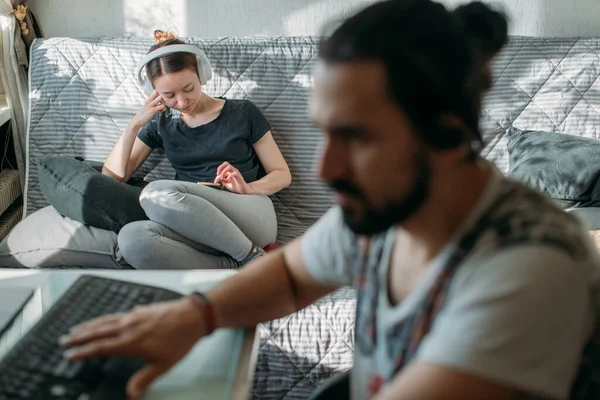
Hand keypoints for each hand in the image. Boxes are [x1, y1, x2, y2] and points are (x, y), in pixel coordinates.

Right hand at [60, 297, 205, 399]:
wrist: (194, 315)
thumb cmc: (181, 339)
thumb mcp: (164, 365)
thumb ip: (145, 378)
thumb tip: (132, 394)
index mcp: (131, 342)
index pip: (100, 348)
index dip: (83, 352)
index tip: (69, 356)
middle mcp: (128, 327)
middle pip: (97, 332)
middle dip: (78, 337)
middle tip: (63, 341)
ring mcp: (133, 317)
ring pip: (104, 321)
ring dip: (88, 326)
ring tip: (75, 329)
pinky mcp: (139, 311)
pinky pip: (115, 315)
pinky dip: (102, 318)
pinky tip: (101, 320)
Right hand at [131, 90, 165, 127]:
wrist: (137, 120)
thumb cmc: (143, 114)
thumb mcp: (147, 106)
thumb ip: (152, 103)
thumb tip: (158, 102)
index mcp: (148, 100)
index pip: (154, 91)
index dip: (160, 93)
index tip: (161, 99)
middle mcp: (149, 101)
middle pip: (157, 92)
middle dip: (163, 96)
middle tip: (163, 102)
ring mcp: (151, 105)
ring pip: (160, 98)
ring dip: (164, 102)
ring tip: (162, 107)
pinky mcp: (153, 110)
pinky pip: (161, 106)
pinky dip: (163, 109)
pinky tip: (160, 111)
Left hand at [214, 162, 249, 193]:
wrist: (243, 190)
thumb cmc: (235, 186)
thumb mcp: (226, 183)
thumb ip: (221, 180)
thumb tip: (216, 179)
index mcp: (230, 171)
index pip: (223, 166)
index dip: (218, 169)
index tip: (217, 176)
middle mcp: (233, 170)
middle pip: (226, 163)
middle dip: (220, 168)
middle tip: (218, 174)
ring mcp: (236, 172)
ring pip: (229, 167)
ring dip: (223, 172)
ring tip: (222, 178)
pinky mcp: (239, 176)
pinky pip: (234, 173)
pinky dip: (230, 176)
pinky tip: (228, 180)